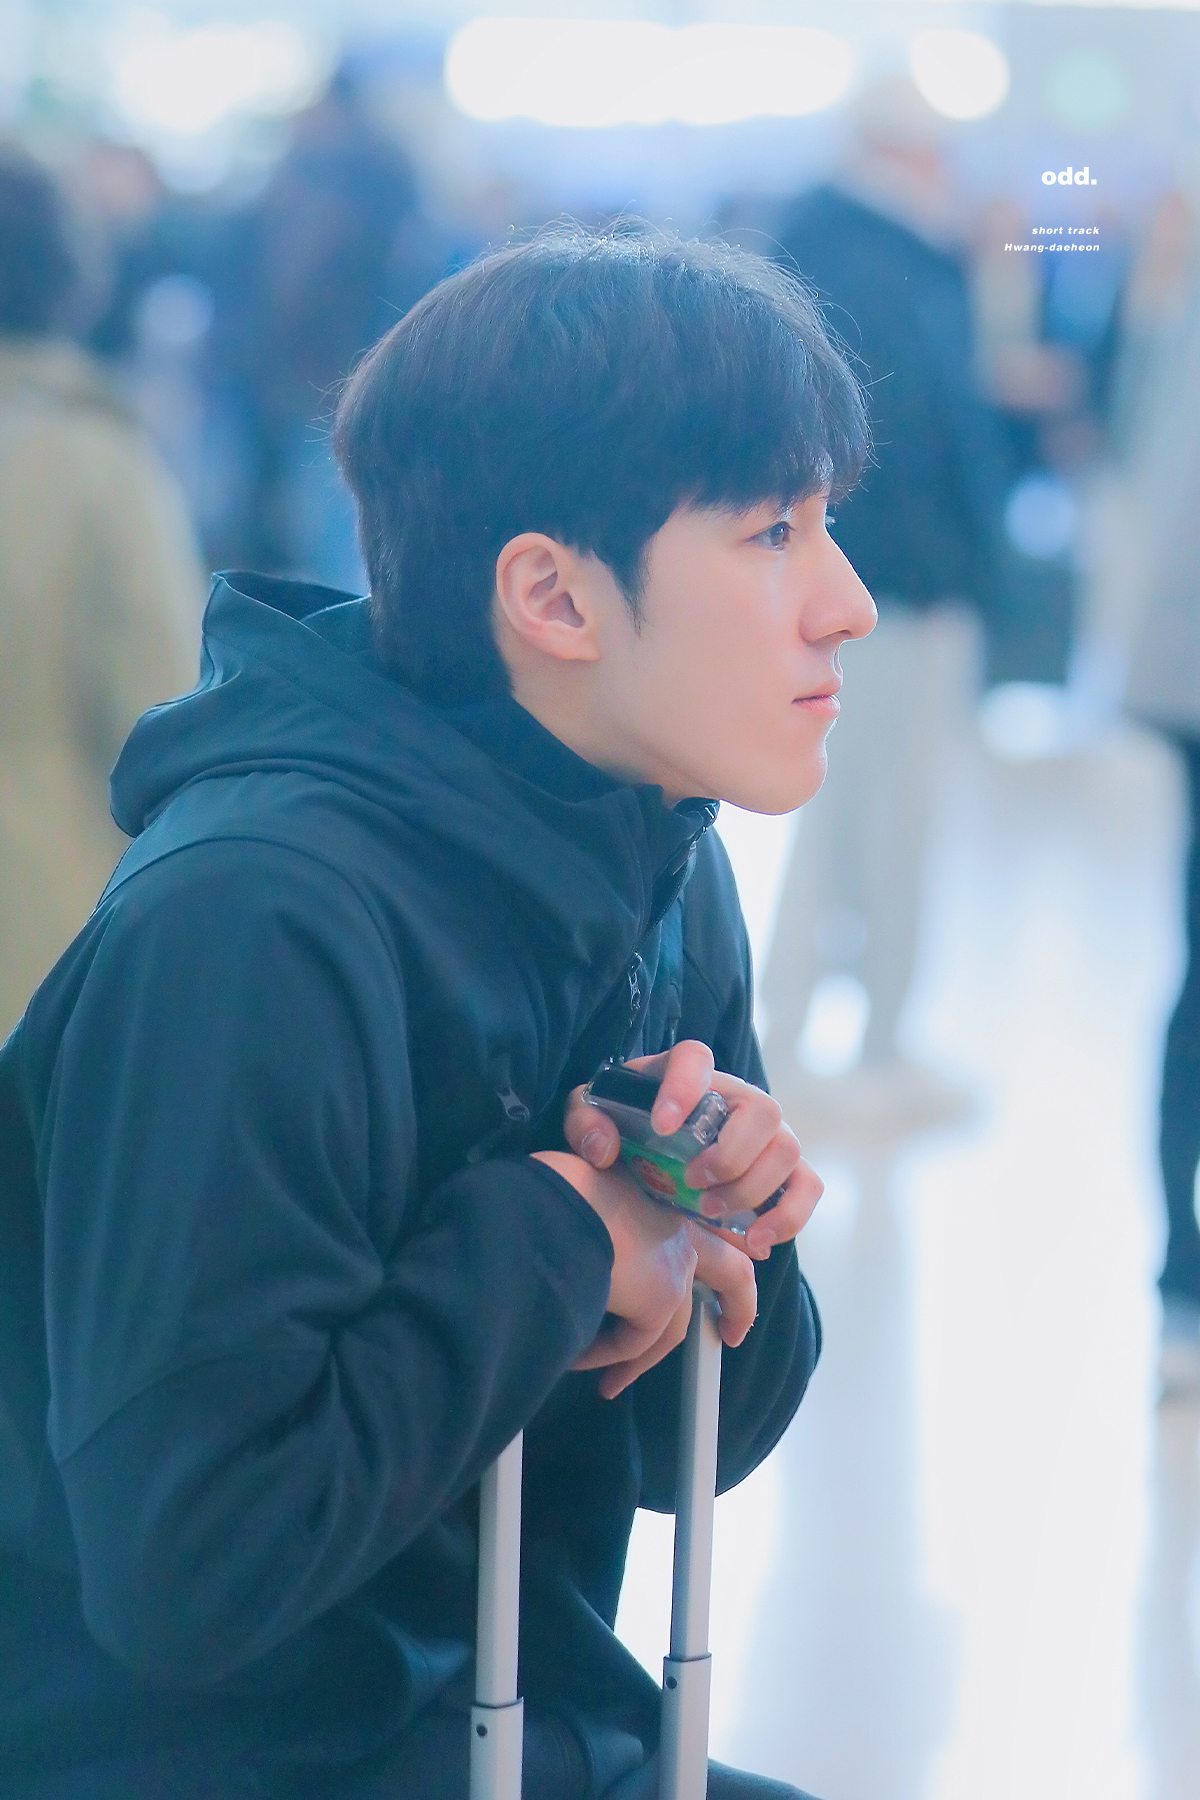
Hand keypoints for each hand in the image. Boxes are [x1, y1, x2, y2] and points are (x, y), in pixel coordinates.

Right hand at [531, 1150, 756, 1398]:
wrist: (546, 1197)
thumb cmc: (549, 1184)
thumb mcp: (578, 1183)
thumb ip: (596, 1210)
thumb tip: (577, 1242)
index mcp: (662, 1191)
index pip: (704, 1222)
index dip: (722, 1245)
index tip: (734, 1263)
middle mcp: (679, 1224)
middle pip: (731, 1271)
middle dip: (739, 1306)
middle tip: (731, 1333)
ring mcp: (676, 1261)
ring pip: (673, 1325)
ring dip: (640, 1358)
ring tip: (612, 1382)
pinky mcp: (661, 1297)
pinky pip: (637, 1342)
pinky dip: (608, 1356)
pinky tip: (575, 1359)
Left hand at [563, 1040, 822, 1260]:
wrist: (648, 1152)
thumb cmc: (623, 1125)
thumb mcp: (589, 1117)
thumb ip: (584, 1123)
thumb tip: (603, 1149)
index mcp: (686, 1072)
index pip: (695, 1059)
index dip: (684, 1087)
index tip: (661, 1126)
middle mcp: (737, 1097)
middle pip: (763, 1110)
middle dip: (730, 1155)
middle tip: (691, 1185)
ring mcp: (766, 1134)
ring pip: (787, 1150)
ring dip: (752, 1189)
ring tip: (708, 1213)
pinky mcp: (782, 1172)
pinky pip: (807, 1186)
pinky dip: (788, 1217)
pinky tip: (754, 1241)